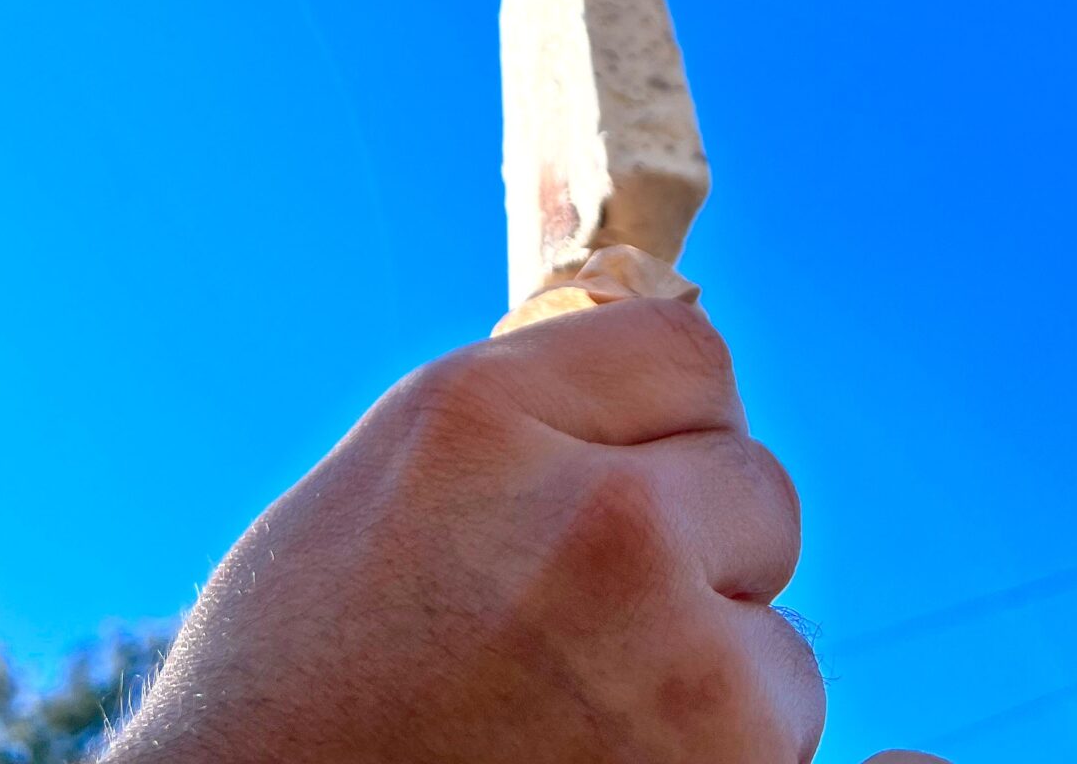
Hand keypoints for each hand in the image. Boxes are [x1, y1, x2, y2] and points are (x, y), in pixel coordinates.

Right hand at [109, 297, 948, 763]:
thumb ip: (525, 414)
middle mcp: (598, 516)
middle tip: (592, 617)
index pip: (689, 352)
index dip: (666, 421)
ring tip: (578, 710)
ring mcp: (670, 655)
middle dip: (700, 541)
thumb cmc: (296, 684)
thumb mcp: (384, 483)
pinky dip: (722, 751)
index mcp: (486, 416)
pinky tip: (605, 759)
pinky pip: (780, 722)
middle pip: (754, 479)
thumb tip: (654, 368)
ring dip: (714, 661)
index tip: (633, 471)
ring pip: (775, 622)